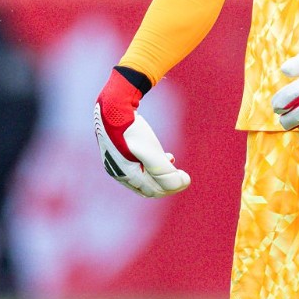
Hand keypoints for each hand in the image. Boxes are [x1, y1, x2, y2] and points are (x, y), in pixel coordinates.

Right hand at [93, 68, 190, 197]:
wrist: (112, 107)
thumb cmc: (132, 130)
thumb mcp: (151, 153)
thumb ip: (165, 171)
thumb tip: (183, 183)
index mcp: (126, 176)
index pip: (153, 191)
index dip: (172, 187)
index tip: (186, 178)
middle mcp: (118, 172)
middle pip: (147, 186)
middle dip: (165, 182)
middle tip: (181, 174)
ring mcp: (116, 161)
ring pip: (143, 175)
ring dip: (159, 172)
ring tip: (171, 160)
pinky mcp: (117, 149)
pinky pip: (137, 163)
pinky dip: (150, 163)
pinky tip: (162, 153)